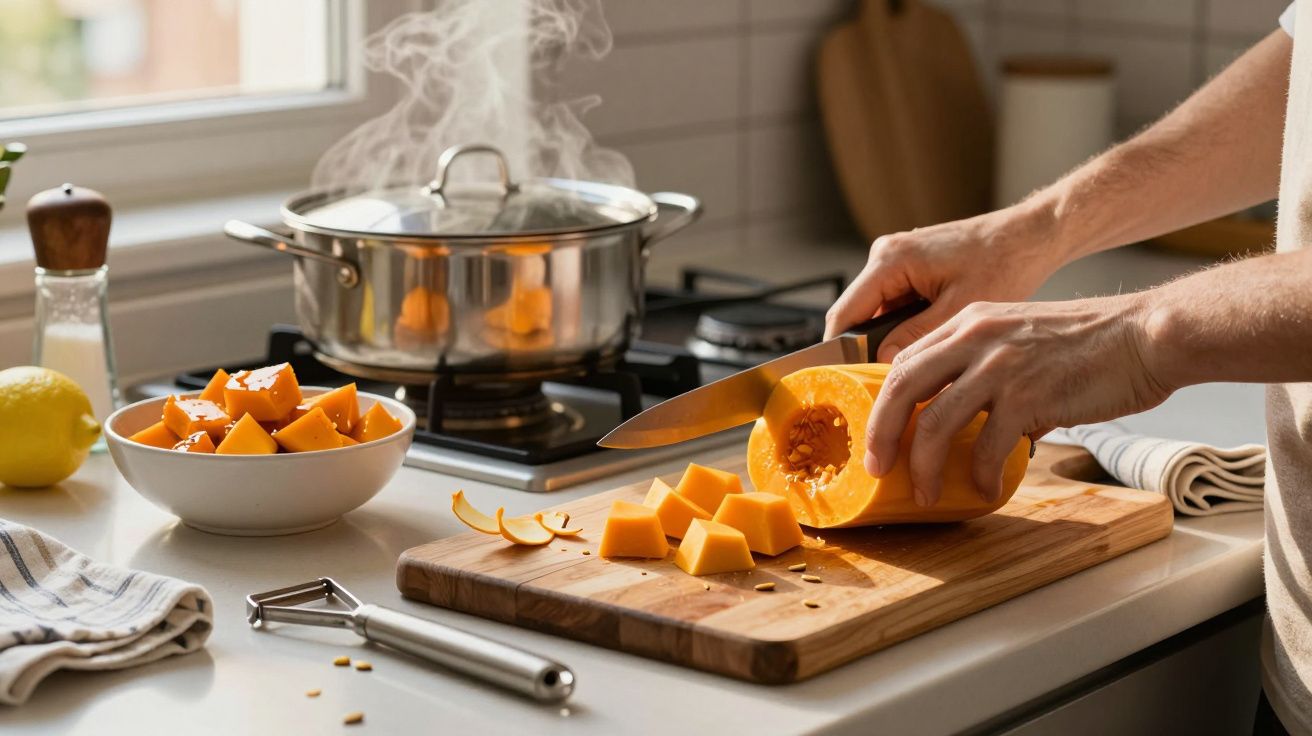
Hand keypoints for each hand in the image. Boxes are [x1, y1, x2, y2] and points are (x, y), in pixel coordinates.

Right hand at [824, 205, 1067, 360]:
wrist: (1028, 237)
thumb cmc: (1003, 264)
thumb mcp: (958, 310)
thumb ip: (915, 336)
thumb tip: (881, 362)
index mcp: (890, 260)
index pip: (844, 313)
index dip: (838, 351)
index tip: (841, 382)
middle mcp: (886, 254)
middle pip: (856, 313)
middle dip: (864, 348)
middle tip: (879, 384)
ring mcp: (897, 258)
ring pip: (875, 310)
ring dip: (885, 337)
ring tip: (904, 367)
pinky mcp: (910, 265)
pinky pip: (893, 301)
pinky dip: (900, 324)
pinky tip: (920, 345)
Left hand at [865, 297, 1173, 504]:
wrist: (1148, 335)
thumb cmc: (1093, 342)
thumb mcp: (1022, 337)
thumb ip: (987, 370)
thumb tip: (972, 423)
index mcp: (970, 322)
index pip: (903, 362)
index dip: (881, 404)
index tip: (876, 437)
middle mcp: (976, 337)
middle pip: (902, 388)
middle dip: (882, 434)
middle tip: (877, 468)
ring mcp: (1001, 365)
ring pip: (936, 421)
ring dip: (925, 465)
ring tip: (926, 493)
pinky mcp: (1030, 394)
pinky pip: (988, 445)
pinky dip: (980, 474)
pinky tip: (985, 490)